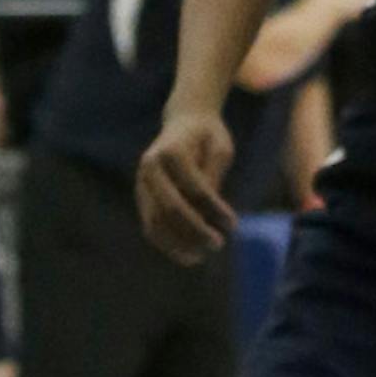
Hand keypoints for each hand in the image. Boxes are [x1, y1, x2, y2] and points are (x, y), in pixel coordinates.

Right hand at [137, 108, 236, 261]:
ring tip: (202, 256)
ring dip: (179, 245)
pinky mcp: (142, 197)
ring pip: (155, 223)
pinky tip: (189, 255)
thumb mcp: (220, 148)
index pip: (194, 188)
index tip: (233, 224)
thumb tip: (211, 216)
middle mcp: (150, 166)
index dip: (214, 210)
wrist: (184, 120)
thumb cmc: (208, 136)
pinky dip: (168, 245)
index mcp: (172, 150)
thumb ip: (214, 178)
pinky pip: (151, 228)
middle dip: (195, 231)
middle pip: (170, 209)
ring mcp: (142, 183)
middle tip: (219, 244)